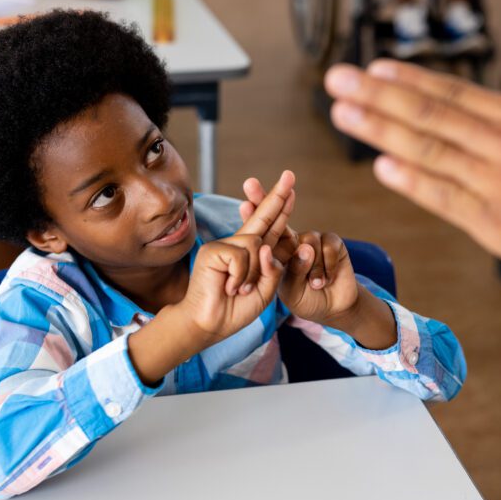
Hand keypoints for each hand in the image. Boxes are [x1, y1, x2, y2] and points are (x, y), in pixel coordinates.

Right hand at [175, 172, 297, 344]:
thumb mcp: (265, 291)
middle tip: (290, 174)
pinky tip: (229, 288)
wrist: (210, 325)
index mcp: (253, 253)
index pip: (272, 227)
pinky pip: (241, 255)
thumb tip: (265, 245)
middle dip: (277, 196)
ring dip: (254, 273)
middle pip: (262, 216)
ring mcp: (225, 245)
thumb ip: (273, 269)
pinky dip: (241, 276)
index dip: (282, 208)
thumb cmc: (235, 310)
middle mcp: (239, 244)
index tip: (291, 190)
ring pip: (256, 245)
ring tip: (240, 290)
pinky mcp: (213, 250)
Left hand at [278, 231, 358, 323]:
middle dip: (303, 262)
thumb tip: (305, 248)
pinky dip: (330, 264)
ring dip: (317, 266)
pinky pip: (330, 245)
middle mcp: (295, 243)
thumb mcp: (293, 292)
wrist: (332, 310)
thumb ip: (295, 272)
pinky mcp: (333, 243)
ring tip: (318, 284)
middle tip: (311, 283)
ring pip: (312, 240)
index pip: (271, 238)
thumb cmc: (306, 301)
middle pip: (293, 238)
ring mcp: (315, 241)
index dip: (273, 240)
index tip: (283, 259)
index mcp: (279, 254)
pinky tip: (330, 277)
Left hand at [326, 61, 500, 286]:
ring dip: (380, 129)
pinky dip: (411, 180)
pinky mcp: (493, 223)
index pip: (456, 94)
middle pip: (430, 113)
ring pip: (429, 148)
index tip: (377, 70)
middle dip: (378, 95)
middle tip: (338, 80)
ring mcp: (496, 182)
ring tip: (343, 113)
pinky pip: (443, 197)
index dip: (411, 81)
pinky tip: (381, 166)